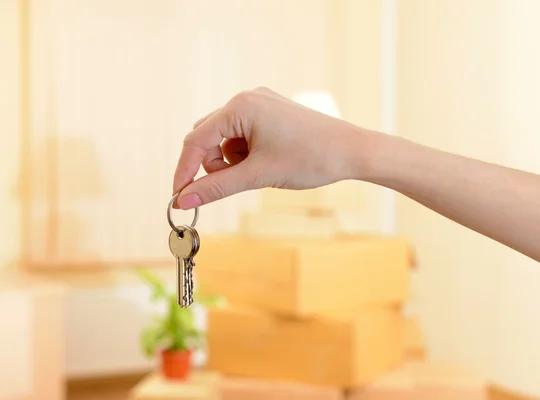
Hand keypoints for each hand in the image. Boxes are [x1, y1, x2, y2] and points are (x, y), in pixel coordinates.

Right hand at [172, 87, 364, 208]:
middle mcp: (247, 99)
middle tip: (235, 182)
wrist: (352, 152)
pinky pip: (243, 135)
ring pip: (225, 139)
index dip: (185, 171)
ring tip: (259, 171)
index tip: (179, 197)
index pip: (196, 139)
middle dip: (213, 165)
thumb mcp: (258, 175)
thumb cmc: (311, 158)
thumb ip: (217, 187)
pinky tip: (267, 162)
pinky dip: (246, 154)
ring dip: (231, 161)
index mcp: (240, 106)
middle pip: (208, 137)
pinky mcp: (272, 113)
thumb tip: (184, 199)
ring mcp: (261, 104)